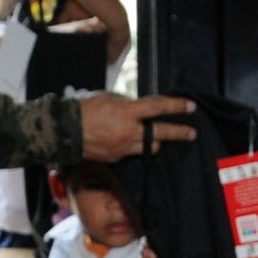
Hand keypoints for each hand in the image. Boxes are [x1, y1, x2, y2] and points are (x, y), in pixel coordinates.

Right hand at [78, 93, 196, 163]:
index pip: (157, 107)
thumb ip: (127, 103)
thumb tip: (138, 108)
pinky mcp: (117, 159)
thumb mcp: (108, 98)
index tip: (191, 106)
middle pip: (160, 134)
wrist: (65, 132)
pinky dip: (131, 145)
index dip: (176, 107)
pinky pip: (131, 152)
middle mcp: (129, 132)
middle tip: (192, 134)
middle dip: (178, 133)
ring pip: (149, 147)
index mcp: (127, 112)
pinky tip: (120, 140)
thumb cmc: (85, 109)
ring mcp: (124, 148)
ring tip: (153, 136)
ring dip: (153, 141)